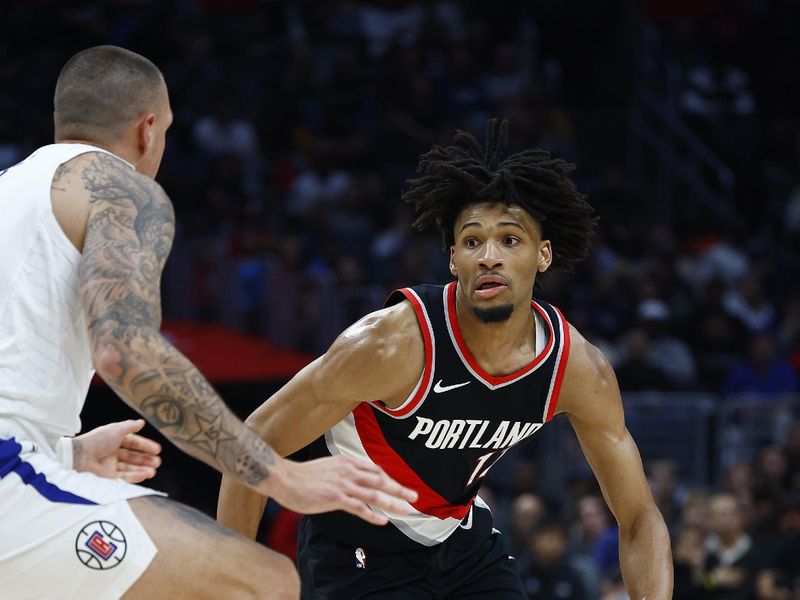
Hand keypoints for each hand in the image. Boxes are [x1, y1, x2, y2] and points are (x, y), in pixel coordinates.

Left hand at [73, 419, 161, 482]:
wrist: (79, 457)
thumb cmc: (96, 441)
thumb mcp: (116, 429)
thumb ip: (130, 426)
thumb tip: (141, 422)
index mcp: (113, 440)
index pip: (132, 443)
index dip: (145, 446)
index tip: (157, 449)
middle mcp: (112, 453)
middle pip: (132, 457)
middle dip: (145, 459)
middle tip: (157, 462)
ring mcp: (110, 466)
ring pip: (130, 468)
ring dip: (142, 469)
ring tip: (154, 471)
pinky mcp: (107, 477)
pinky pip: (124, 477)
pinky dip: (135, 476)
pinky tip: (145, 475)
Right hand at [268, 455, 417, 524]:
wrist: (284, 477)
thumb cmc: (303, 475)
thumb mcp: (329, 466)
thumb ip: (343, 471)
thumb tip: (354, 477)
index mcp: (347, 462)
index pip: (375, 470)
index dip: (389, 480)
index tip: (398, 487)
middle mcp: (349, 471)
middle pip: (381, 481)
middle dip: (399, 489)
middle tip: (415, 496)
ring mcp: (344, 485)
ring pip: (375, 495)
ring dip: (393, 502)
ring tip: (407, 510)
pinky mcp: (336, 498)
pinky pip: (359, 508)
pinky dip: (373, 515)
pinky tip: (383, 521)